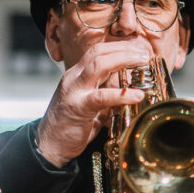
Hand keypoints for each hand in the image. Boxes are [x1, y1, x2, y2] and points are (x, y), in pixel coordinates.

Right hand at [36, 40, 150, 166]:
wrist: (49, 145)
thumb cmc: (69, 126)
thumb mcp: (91, 106)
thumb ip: (107, 96)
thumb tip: (129, 91)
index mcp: (76, 76)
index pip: (98, 51)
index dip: (119, 47)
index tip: (138, 49)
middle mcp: (74, 78)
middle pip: (98, 52)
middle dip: (124, 49)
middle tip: (144, 52)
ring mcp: (74, 91)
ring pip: (98, 65)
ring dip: (123, 60)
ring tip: (142, 62)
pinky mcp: (78, 108)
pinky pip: (102, 96)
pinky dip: (122, 94)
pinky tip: (136, 95)